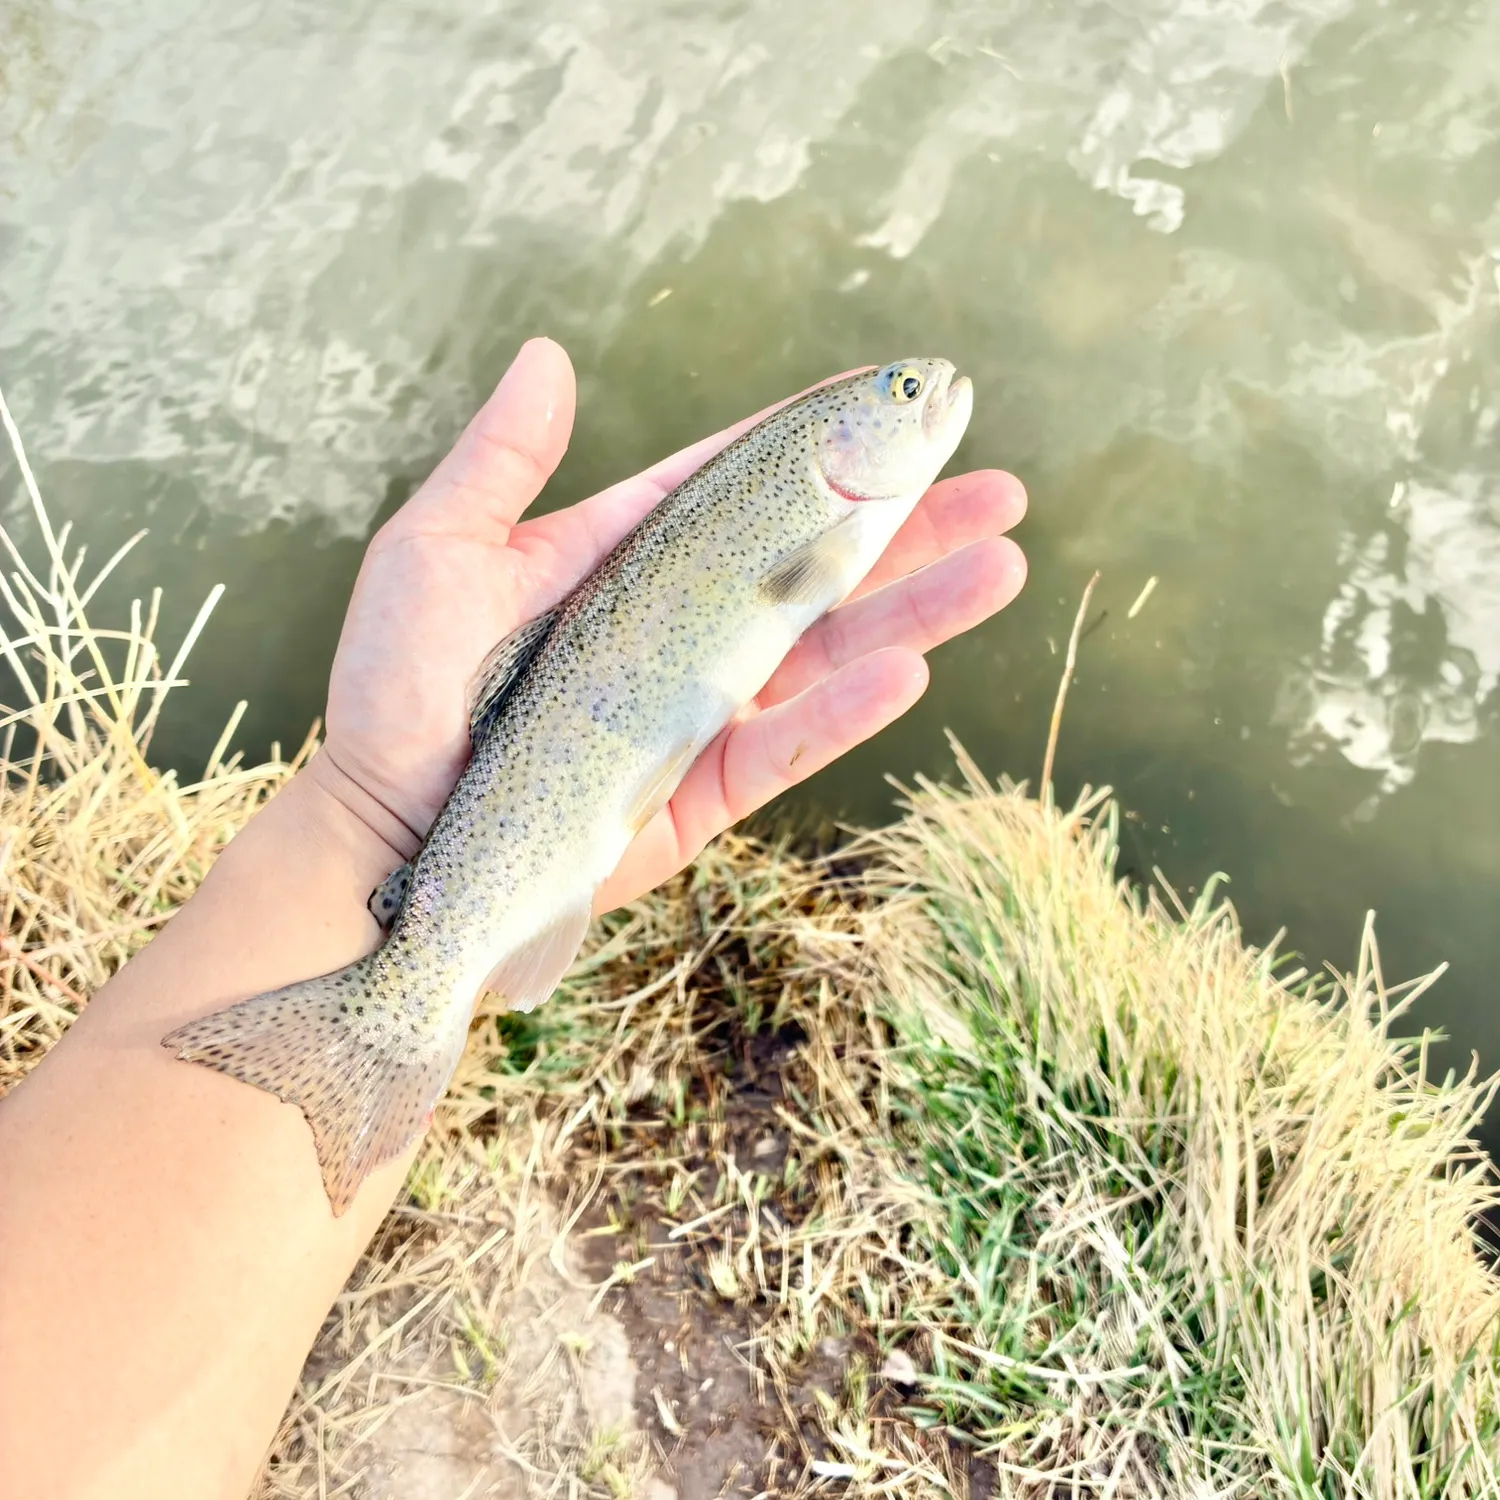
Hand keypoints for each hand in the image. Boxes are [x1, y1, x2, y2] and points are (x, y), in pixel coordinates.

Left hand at [311, 339, 1026, 910]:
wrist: (386, 836)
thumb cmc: (395, 691)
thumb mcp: (437, 552)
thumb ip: (501, 461)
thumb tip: (548, 355)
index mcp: (626, 557)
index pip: (741, 481)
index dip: (821, 438)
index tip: (899, 397)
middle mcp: (680, 622)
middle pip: (815, 557)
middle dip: (910, 521)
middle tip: (1000, 486)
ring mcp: (700, 705)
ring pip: (827, 646)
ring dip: (915, 605)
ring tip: (1002, 563)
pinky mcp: (704, 785)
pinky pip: (788, 742)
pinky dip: (847, 709)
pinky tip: (912, 667)